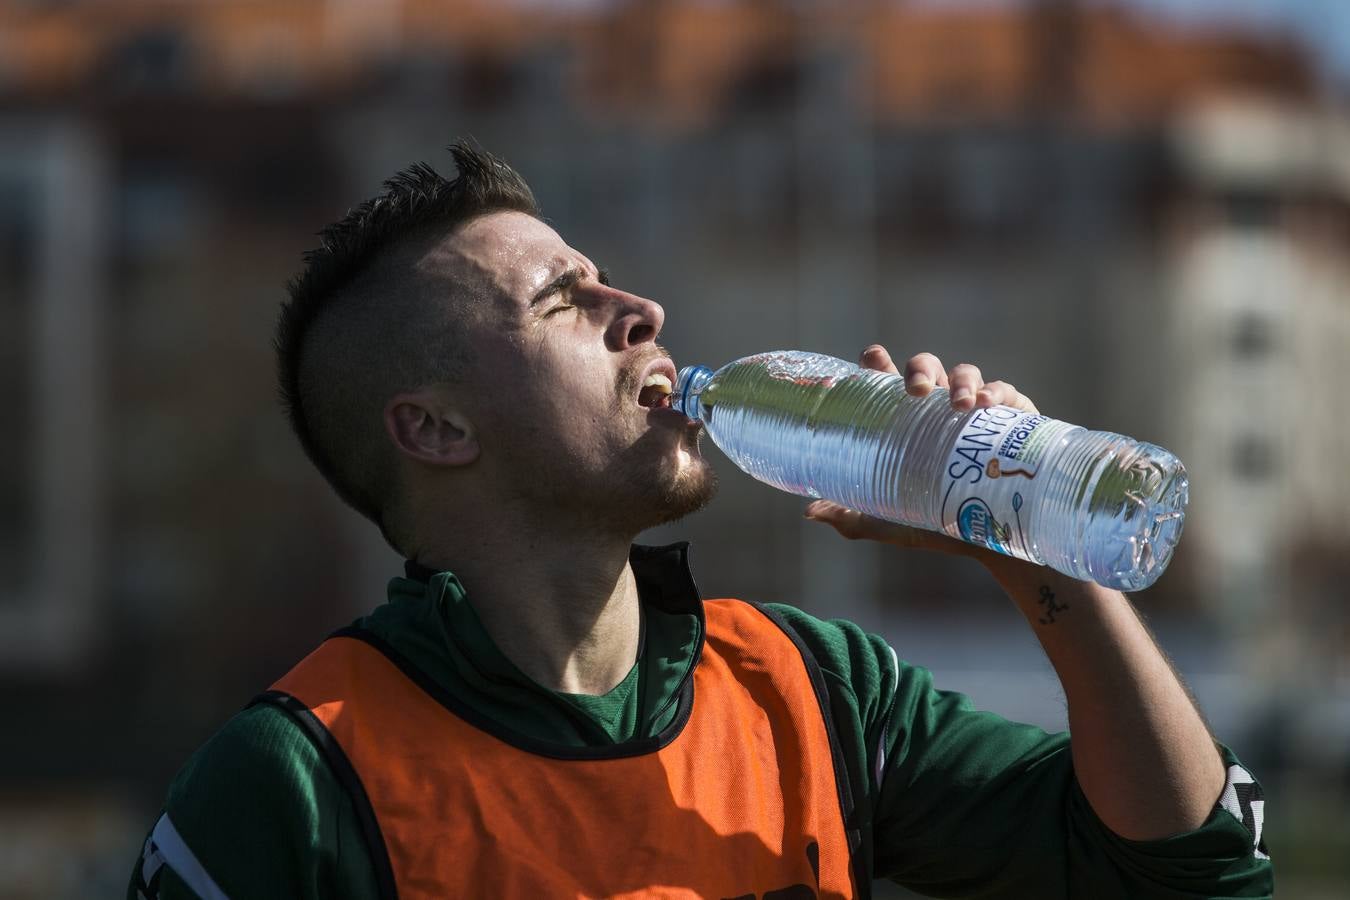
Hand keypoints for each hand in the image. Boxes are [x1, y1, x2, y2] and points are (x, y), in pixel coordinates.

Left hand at [802, 345, 1037, 571]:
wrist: (994, 541)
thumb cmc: (936, 522)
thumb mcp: (890, 520)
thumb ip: (851, 516)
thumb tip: (810, 512)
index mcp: (905, 420)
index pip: (885, 380)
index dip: (877, 363)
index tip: (873, 358)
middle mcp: (938, 407)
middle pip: (925, 367)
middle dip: (920, 369)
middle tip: (917, 389)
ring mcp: (974, 409)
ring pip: (965, 374)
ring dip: (962, 381)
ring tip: (962, 404)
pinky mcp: (1012, 416)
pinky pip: (1004, 392)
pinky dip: (996, 392)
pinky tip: (988, 405)